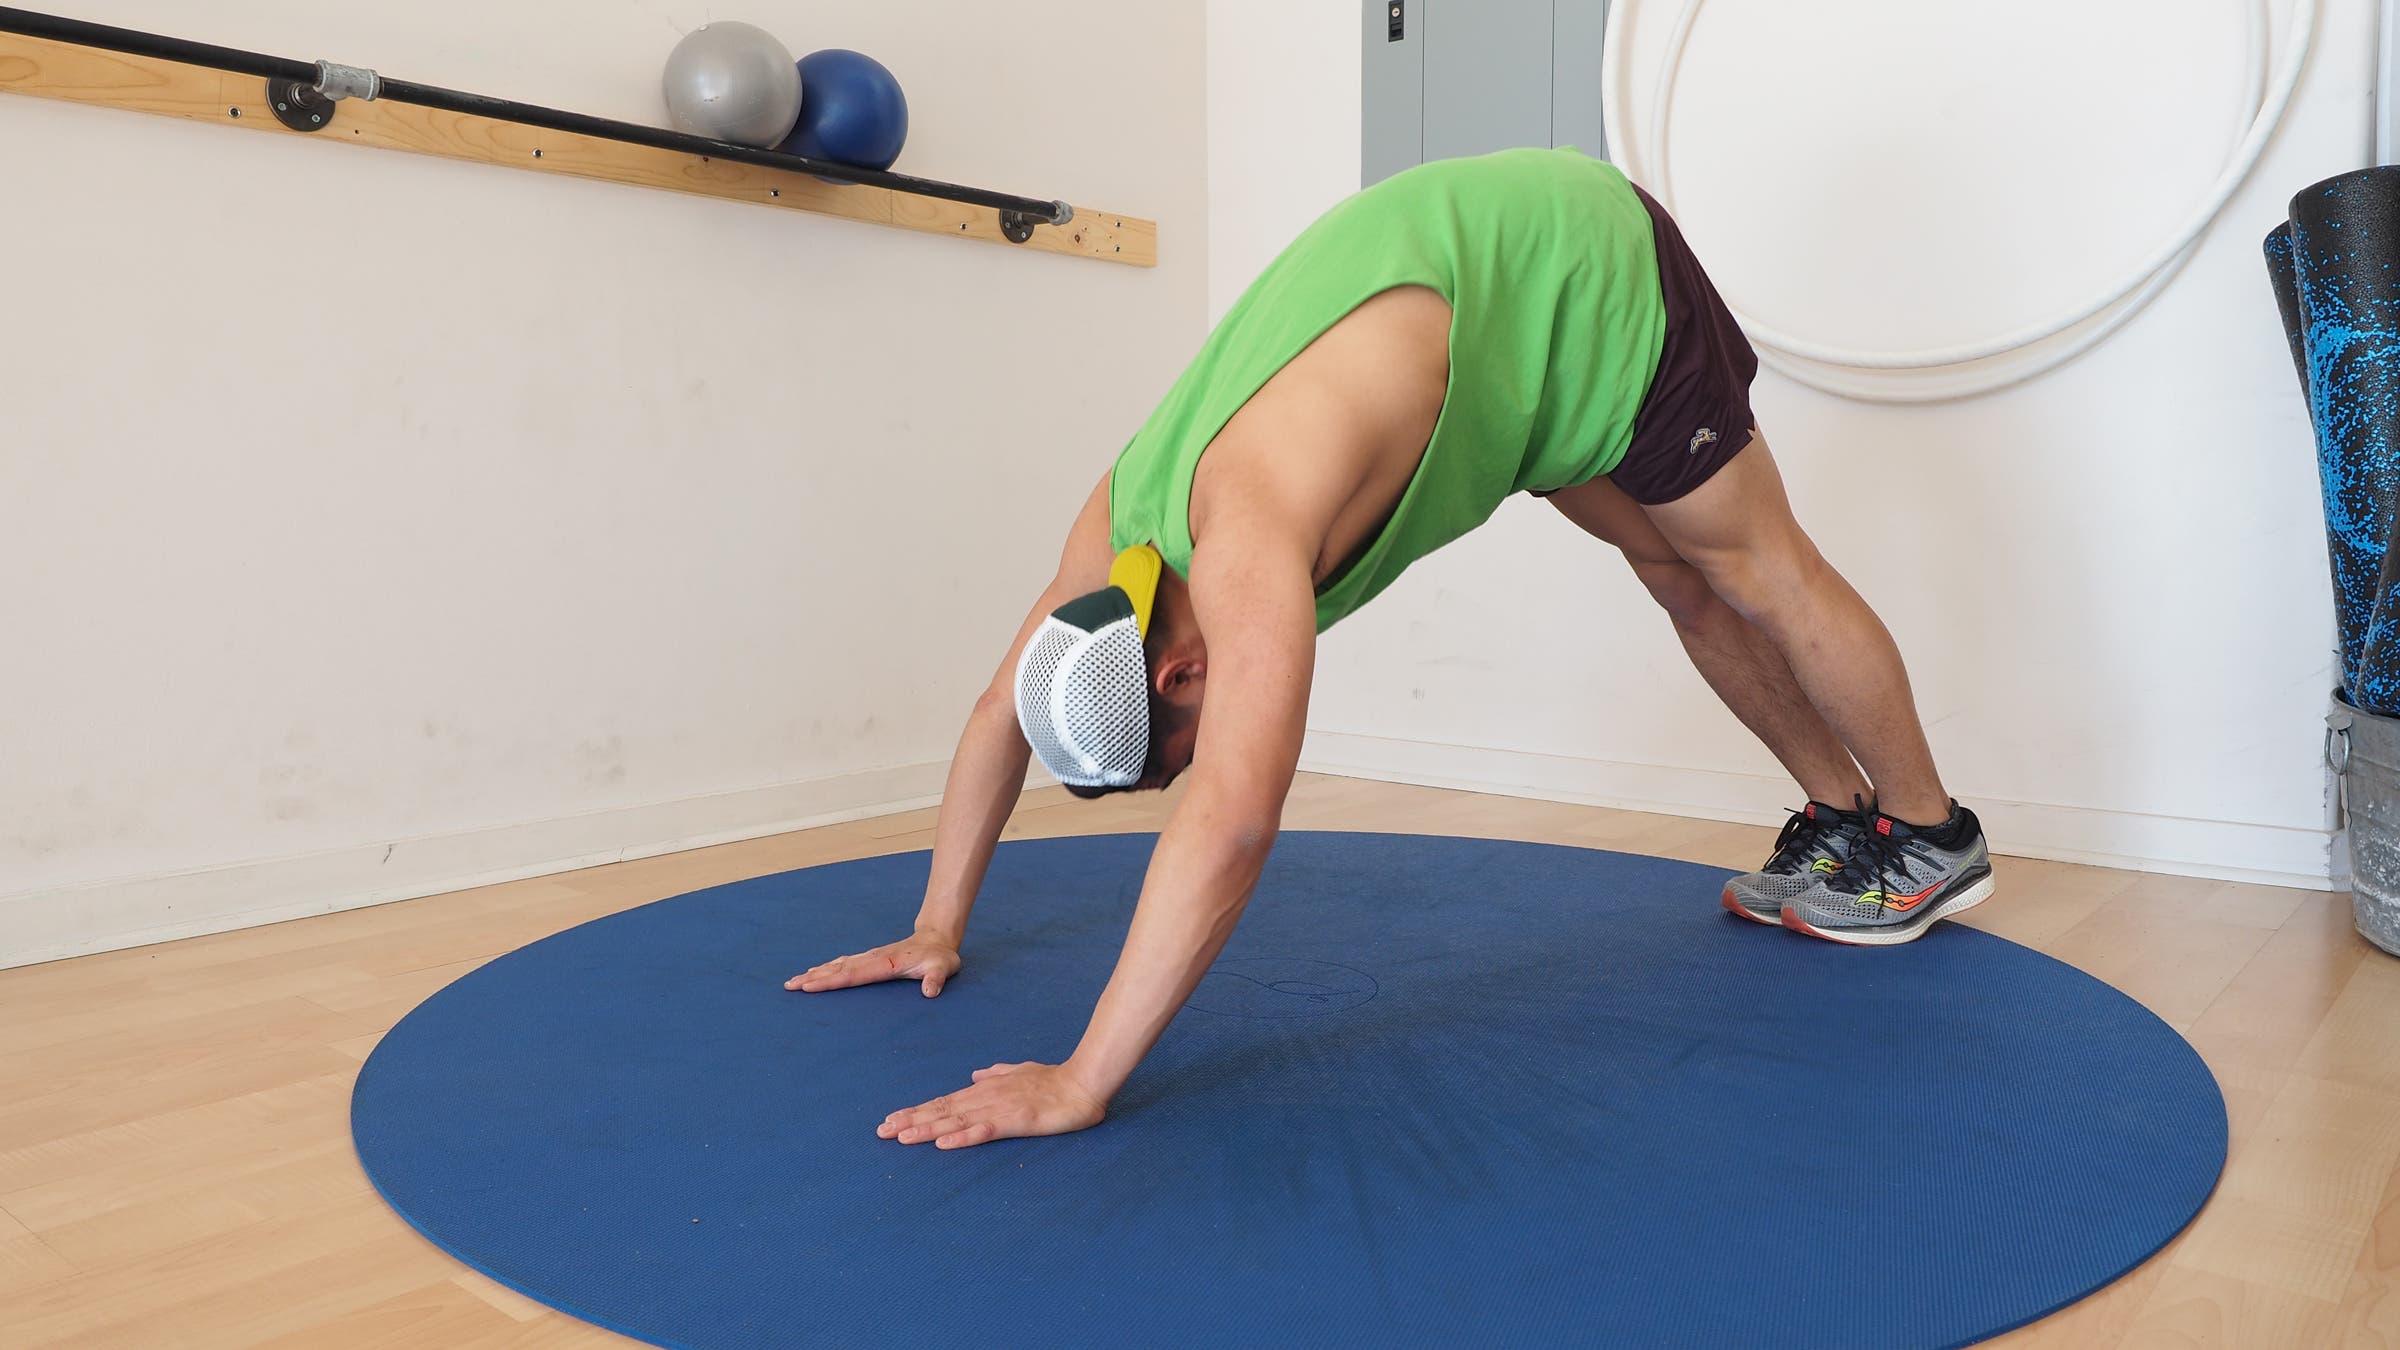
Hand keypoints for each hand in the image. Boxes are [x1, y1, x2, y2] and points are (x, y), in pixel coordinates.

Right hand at [786, 929, 961, 996]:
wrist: (936, 940)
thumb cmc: (940, 957)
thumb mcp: (944, 967)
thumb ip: (936, 979)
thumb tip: (930, 992)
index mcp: (886, 964)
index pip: (854, 975)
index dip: (832, 981)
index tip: (810, 985)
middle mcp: (872, 959)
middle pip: (838, 969)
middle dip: (813, 978)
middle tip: (790, 985)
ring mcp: (869, 957)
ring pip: (837, 965)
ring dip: (815, 973)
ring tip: (794, 981)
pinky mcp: (869, 959)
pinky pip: (843, 964)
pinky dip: (826, 969)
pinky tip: (815, 973)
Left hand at [877, 1061, 1107, 1148]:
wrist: (1083, 1083)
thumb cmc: (1053, 1080)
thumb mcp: (1020, 1073)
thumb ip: (997, 1074)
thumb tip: (976, 1075)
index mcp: (986, 1090)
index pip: (945, 1102)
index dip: (918, 1111)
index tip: (893, 1120)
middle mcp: (986, 1098)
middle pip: (942, 1110)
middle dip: (911, 1121)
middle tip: (882, 1132)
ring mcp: (999, 1109)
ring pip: (956, 1120)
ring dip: (927, 1129)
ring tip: (901, 1137)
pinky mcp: (1016, 1121)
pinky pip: (984, 1131)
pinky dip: (962, 1136)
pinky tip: (943, 1143)